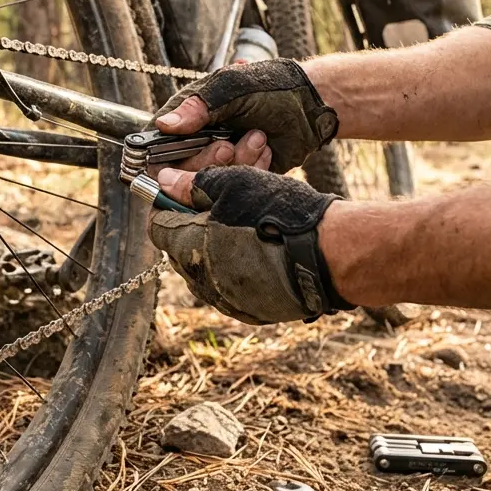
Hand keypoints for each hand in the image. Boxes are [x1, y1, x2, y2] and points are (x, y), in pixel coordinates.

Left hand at [149, 165, 352, 324]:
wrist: (331, 253)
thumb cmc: (278, 214)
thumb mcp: (231, 185)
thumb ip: (192, 185)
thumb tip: (165, 181)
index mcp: (186, 248)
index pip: (159, 222)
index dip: (173, 199)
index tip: (192, 185)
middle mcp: (200, 282)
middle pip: (188, 240)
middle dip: (204, 210)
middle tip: (231, 186)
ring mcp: (227, 300)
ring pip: (215, 257)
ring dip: (227, 230)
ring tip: (256, 205)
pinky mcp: (254, 310)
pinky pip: (239, 277)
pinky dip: (247, 255)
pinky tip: (268, 233)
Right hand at [155, 59, 337, 173]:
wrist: (312, 106)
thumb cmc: (272, 87)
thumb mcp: (232, 89)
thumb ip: (197, 107)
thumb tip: (163, 125)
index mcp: (187, 116)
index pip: (159, 148)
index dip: (173, 156)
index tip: (201, 147)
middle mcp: (197, 140)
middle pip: (180, 172)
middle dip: (210, 160)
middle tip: (230, 145)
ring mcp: (218, 160)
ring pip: (208, 183)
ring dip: (236, 163)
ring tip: (258, 137)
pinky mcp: (239, 176)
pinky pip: (233, 188)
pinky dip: (251, 170)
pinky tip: (265, 149)